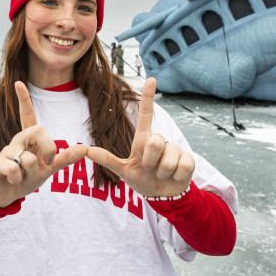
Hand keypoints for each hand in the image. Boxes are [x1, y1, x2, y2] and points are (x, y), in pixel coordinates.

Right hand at [0, 81, 88, 207]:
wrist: (7, 195)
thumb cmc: (26, 178)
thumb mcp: (48, 169)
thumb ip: (64, 159)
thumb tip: (85, 148)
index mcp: (29, 139)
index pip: (27, 115)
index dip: (24, 99)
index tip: (18, 83)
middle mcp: (17, 141)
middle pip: (37, 130)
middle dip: (49, 148)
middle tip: (47, 163)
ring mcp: (6, 151)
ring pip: (27, 158)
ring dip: (31, 173)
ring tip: (23, 177)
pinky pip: (14, 169)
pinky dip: (19, 179)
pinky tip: (14, 181)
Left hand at [87, 77, 193, 197]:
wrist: (162, 196)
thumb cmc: (142, 179)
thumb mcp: (123, 171)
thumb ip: (107, 160)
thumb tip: (87, 150)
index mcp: (143, 140)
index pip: (145, 115)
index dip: (148, 97)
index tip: (150, 79)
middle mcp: (160, 141)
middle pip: (155, 142)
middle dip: (149, 162)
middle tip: (149, 169)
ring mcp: (175, 149)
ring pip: (168, 160)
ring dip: (162, 173)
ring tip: (161, 175)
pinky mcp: (189, 160)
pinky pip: (181, 167)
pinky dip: (175, 177)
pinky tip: (174, 177)